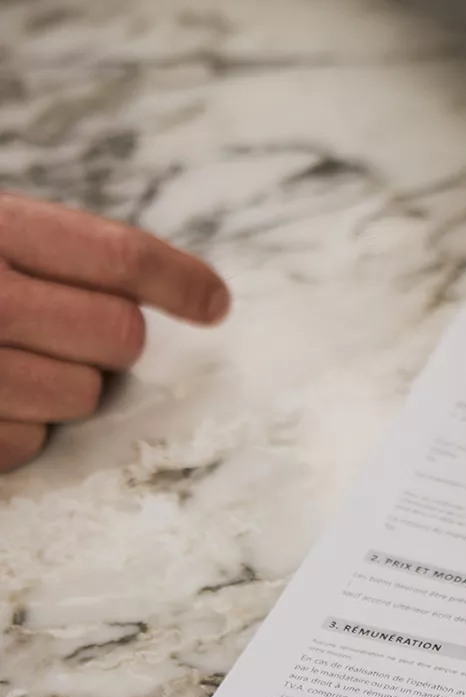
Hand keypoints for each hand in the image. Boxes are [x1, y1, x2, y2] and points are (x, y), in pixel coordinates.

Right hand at [0, 193, 228, 471]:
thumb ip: (48, 253)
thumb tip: (196, 299)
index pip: (113, 254)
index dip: (178, 279)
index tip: (213, 303)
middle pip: (117, 336)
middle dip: (107, 342)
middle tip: (65, 334)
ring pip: (79, 397)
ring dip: (59, 390)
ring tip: (1, 364)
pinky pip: (25, 444)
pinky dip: (12, 431)